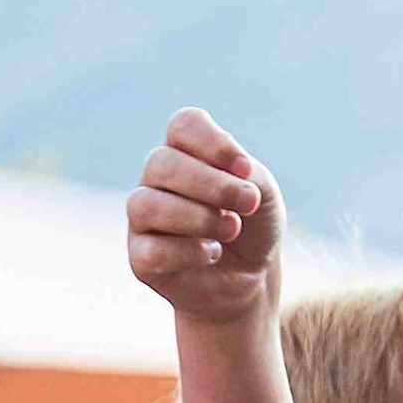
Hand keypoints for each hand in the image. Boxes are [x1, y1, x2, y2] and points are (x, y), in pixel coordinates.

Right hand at [129, 109, 283, 319]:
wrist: (250, 278)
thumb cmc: (252, 226)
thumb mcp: (262, 193)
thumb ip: (246, 175)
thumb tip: (229, 177)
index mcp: (185, 151)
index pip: (183, 125)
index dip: (214, 143)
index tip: (246, 169)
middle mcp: (157, 179)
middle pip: (162, 163)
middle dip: (212, 184)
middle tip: (248, 204)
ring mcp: (143, 217)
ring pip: (147, 205)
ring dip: (199, 217)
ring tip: (232, 229)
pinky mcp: (139, 256)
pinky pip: (152, 250)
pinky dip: (190, 252)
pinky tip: (212, 254)